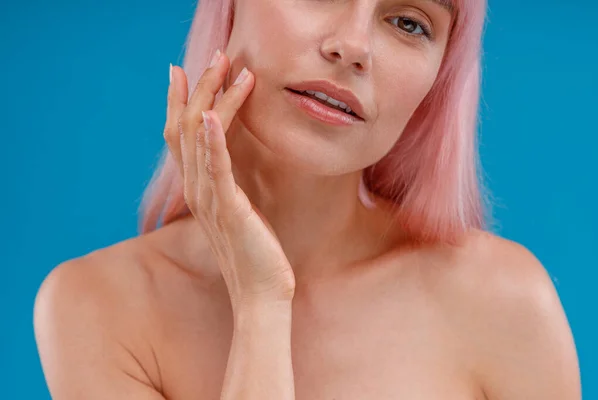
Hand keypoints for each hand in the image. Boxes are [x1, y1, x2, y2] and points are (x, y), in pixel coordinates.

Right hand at [164, 52, 295, 309]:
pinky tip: (213, 114)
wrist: (260, 293)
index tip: (184, 71)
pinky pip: (217, 170)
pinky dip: (212, 140)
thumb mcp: (238, 211)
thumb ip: (228, 187)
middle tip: (215, 56)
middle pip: (186, 128)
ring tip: (225, 67)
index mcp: (199, 189)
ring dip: (211, 99)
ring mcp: (210, 200)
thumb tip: (228, 166)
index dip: (181, 102)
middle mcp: (197, 191)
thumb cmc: (253, 253)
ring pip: (199, 139)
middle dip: (200, 88)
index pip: (182, 136)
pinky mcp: (230, 210)